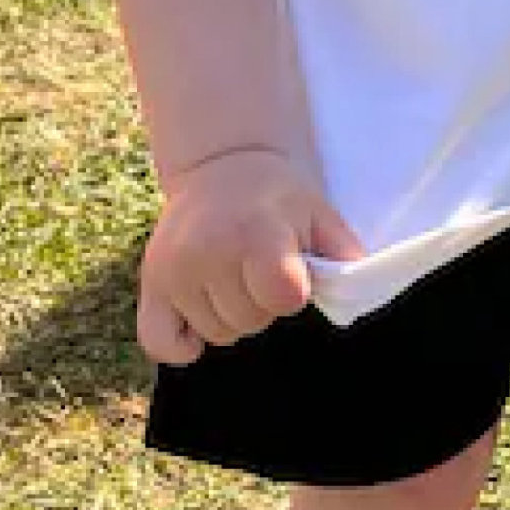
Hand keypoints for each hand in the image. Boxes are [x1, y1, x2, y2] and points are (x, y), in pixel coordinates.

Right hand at [137, 147, 363, 365]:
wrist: (221, 166)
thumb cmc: (278, 197)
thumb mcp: (317, 212)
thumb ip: (341, 251)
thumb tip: (359, 282)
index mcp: (255, 234)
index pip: (282, 297)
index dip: (294, 292)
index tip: (293, 272)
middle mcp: (209, 253)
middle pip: (251, 321)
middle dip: (264, 303)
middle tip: (261, 268)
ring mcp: (174, 271)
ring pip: (216, 334)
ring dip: (231, 315)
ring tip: (235, 275)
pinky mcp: (150, 284)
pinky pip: (161, 343)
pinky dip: (182, 342)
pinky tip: (199, 314)